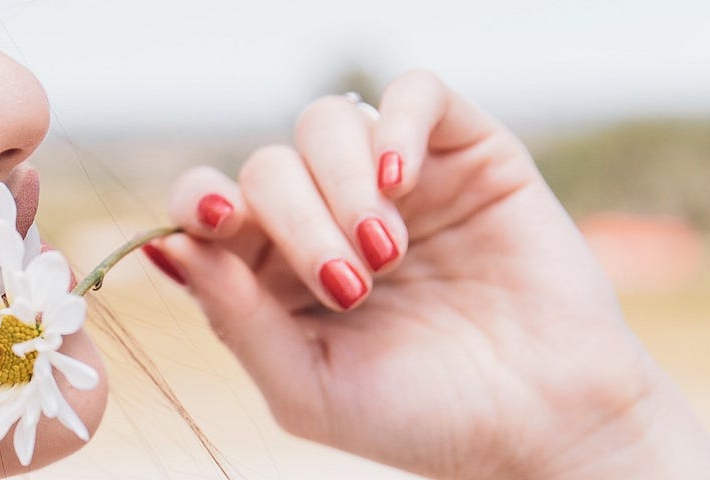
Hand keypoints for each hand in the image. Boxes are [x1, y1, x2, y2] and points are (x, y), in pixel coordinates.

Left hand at [147, 71, 709, 478]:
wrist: (544, 425)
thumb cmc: (420, 418)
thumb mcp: (307, 387)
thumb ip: (234, 318)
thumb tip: (165, 248)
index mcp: (270, 271)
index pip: (207, 205)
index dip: (198, 200)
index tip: (214, 220)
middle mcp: (323, 215)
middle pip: (265, 166)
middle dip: (293, 221)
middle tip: (347, 287)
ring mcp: (392, 180)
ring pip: (325, 122)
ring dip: (339, 182)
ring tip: (386, 254)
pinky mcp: (463, 154)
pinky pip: (412, 92)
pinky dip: (395, 123)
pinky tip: (401, 180)